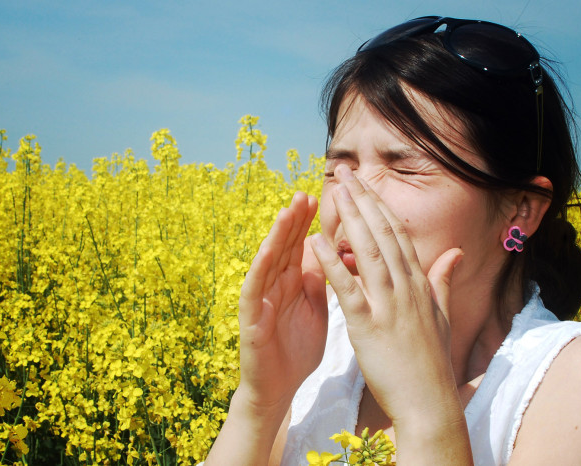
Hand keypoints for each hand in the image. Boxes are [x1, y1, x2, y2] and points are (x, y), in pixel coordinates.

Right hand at [237, 191, 326, 411]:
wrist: (279, 388)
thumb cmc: (297, 349)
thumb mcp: (316, 309)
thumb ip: (319, 281)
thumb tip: (330, 252)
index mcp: (293, 282)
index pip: (301, 245)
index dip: (310, 222)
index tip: (325, 197)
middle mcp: (275, 285)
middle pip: (285, 246)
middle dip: (295, 220)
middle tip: (306, 192)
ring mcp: (261, 299)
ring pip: (268, 261)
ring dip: (277, 236)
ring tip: (287, 211)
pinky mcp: (250, 318)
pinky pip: (254, 289)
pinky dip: (260, 268)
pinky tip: (268, 251)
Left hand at [310, 165, 463, 428]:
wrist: (429, 403)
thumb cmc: (431, 363)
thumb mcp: (440, 316)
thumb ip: (442, 281)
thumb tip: (455, 253)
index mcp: (419, 284)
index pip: (398, 235)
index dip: (380, 206)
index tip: (365, 184)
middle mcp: (406, 288)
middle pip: (383, 234)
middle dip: (364, 200)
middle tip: (346, 173)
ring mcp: (389, 306)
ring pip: (368, 252)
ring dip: (351, 219)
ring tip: (335, 192)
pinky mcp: (369, 326)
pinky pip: (348, 288)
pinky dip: (332, 263)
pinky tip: (316, 242)